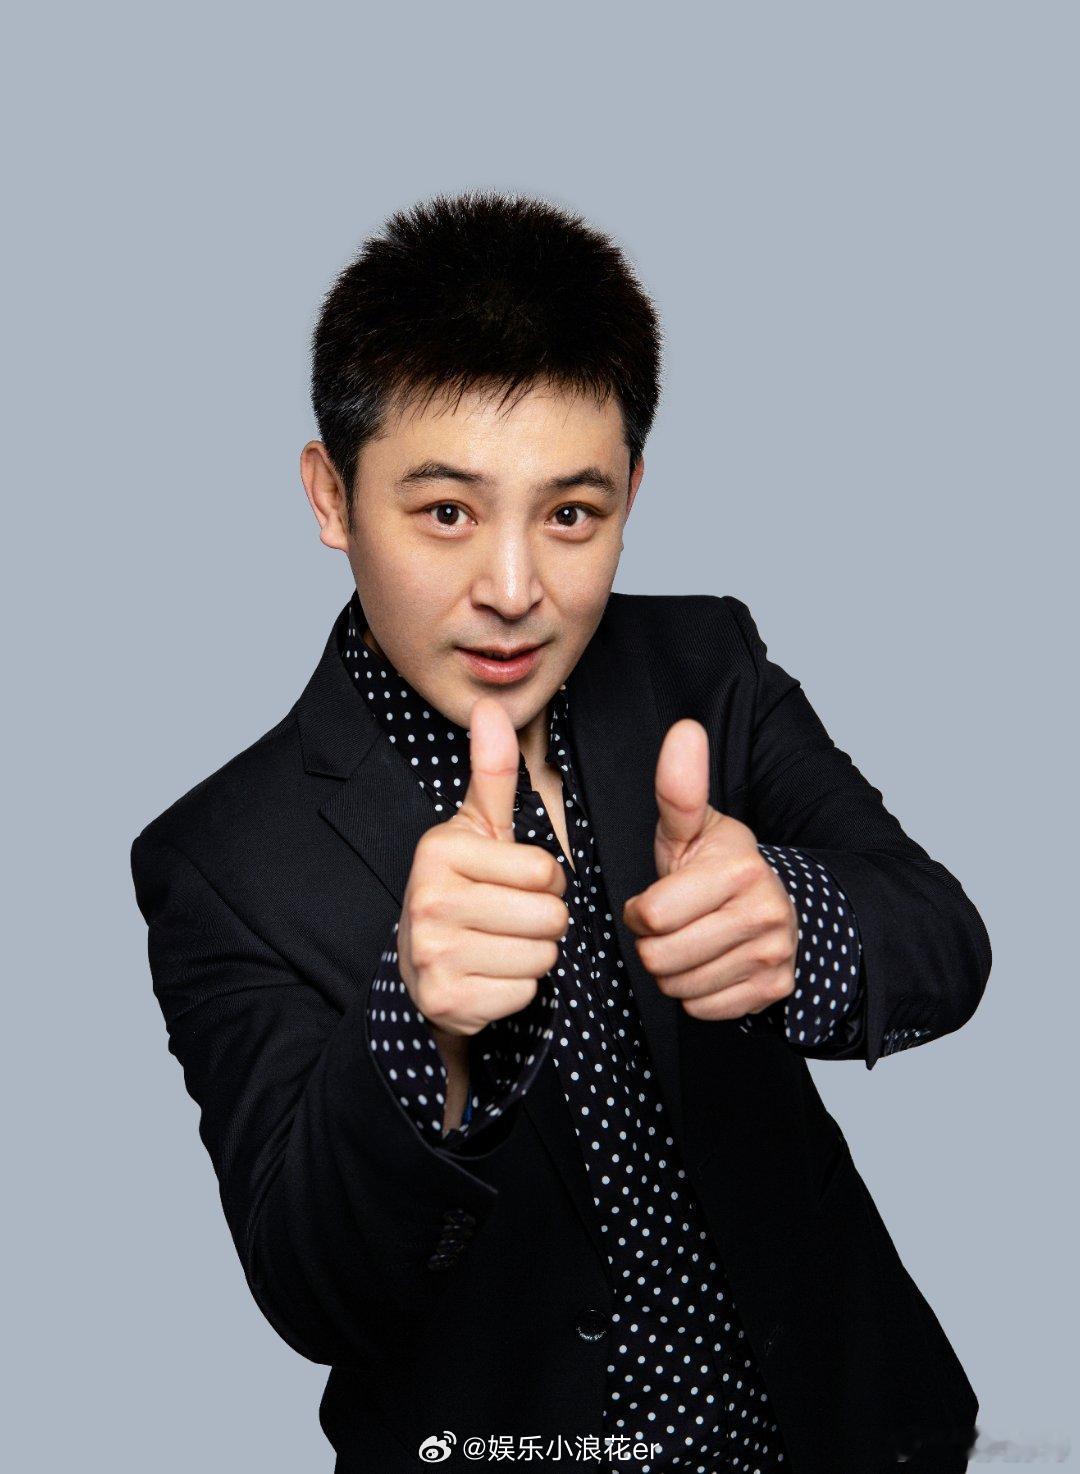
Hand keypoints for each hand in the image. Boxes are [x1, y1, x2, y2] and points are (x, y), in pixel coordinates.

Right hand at [397, 695, 569, 1037]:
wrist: (423, 963)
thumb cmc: (465, 885)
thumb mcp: (479, 827)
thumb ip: (493, 770)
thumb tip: (490, 706)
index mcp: (440, 851)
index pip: (545, 870)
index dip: (544, 880)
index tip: (512, 882)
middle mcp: (428, 901)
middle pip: (549, 917)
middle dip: (544, 920)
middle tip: (510, 917)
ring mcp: (433, 955)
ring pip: (541, 957)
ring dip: (534, 955)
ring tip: (501, 943)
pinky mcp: (447, 1001)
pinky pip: (525, 993)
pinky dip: (518, 989)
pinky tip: (490, 974)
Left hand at [622, 719, 797, 1021]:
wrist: (781, 906)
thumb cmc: (719, 866)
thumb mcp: (694, 828)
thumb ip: (680, 789)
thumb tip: (684, 729)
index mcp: (740, 869)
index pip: (653, 915)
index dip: (642, 911)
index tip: (656, 898)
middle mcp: (764, 912)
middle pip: (662, 958)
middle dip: (653, 945)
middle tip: (671, 925)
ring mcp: (774, 955)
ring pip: (680, 989)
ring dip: (672, 972)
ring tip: (690, 943)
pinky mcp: (775, 990)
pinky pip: (704, 1010)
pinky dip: (697, 995)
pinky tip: (710, 965)